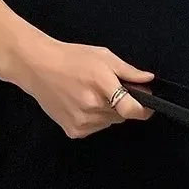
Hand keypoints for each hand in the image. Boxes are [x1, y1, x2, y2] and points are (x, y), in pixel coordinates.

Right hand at [6, 24, 154, 138]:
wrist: (39, 67)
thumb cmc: (72, 58)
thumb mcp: (104, 56)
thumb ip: (128, 71)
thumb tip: (149, 79)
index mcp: (102, 85)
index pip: (131, 109)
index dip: (144, 109)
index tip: (148, 105)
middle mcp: (92, 107)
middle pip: (122, 115)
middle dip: (122, 104)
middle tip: (110, 88)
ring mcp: (82, 122)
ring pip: (109, 122)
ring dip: (108, 111)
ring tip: (92, 92)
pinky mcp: (73, 131)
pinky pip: (95, 128)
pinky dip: (94, 118)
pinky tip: (82, 102)